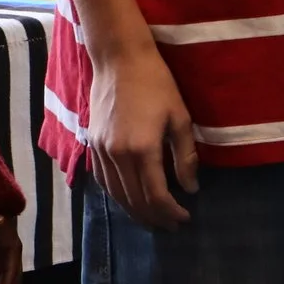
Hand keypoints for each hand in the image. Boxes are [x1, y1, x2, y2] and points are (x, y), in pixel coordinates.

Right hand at [88, 43, 197, 228]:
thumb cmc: (156, 83)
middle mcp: (118, 155)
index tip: (184, 217)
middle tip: (171, 225)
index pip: (156, 196)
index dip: (171, 212)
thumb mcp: (180, 117)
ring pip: (116, 194)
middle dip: (155, 218)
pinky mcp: (92, 143)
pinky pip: (103, 180)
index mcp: (143, 149)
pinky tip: (128, 199)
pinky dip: (116, 195)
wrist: (119, 58)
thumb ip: (185, 156)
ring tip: (152, 219)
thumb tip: (191, 187)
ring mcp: (101, 150)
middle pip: (135, 200)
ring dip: (134, 211)